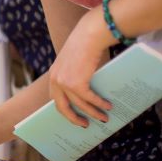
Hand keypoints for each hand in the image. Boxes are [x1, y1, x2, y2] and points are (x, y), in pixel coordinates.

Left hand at [48, 7, 114, 126]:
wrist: (88, 35)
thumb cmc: (83, 46)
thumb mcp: (73, 62)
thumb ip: (74, 75)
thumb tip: (86, 89)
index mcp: (53, 75)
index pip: (56, 98)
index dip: (65, 110)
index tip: (73, 117)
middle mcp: (55, 80)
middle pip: (63, 107)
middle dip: (74, 118)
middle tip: (85, 125)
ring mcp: (64, 83)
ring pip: (80, 105)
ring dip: (93, 113)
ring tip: (104, 117)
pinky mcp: (76, 84)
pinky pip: (89, 99)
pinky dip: (99, 104)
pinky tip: (107, 106)